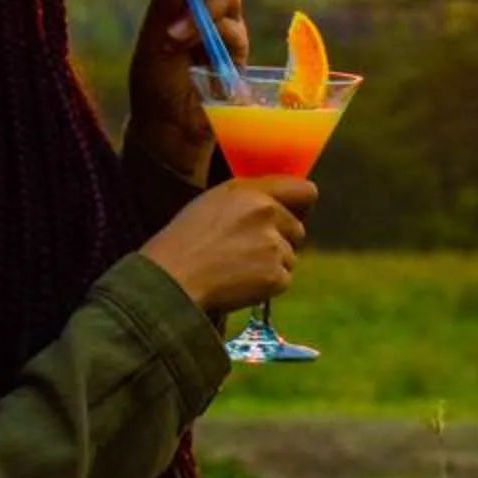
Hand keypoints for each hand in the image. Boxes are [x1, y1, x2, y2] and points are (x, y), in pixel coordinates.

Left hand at [126, 0, 248, 174]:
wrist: (168, 127)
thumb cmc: (155, 85)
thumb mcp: (151, 42)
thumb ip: (163, 5)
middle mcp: (205, 9)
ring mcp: (225, 29)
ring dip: (201, 11)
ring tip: (175, 38)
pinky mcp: (238, 52)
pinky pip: (234, 30)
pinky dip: (214, 32)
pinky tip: (190, 49)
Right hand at [141, 176, 314, 316]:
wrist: (172, 278)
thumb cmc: (185, 240)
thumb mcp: (213, 200)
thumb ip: (250, 197)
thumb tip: (278, 202)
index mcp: (253, 193)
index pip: (305, 191)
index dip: (301, 205)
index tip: (294, 213)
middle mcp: (269, 215)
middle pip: (297, 229)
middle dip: (280, 240)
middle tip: (246, 251)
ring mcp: (274, 247)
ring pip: (290, 256)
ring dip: (272, 264)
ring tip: (236, 267)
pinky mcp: (276, 276)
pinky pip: (284, 280)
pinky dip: (268, 285)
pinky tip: (240, 283)